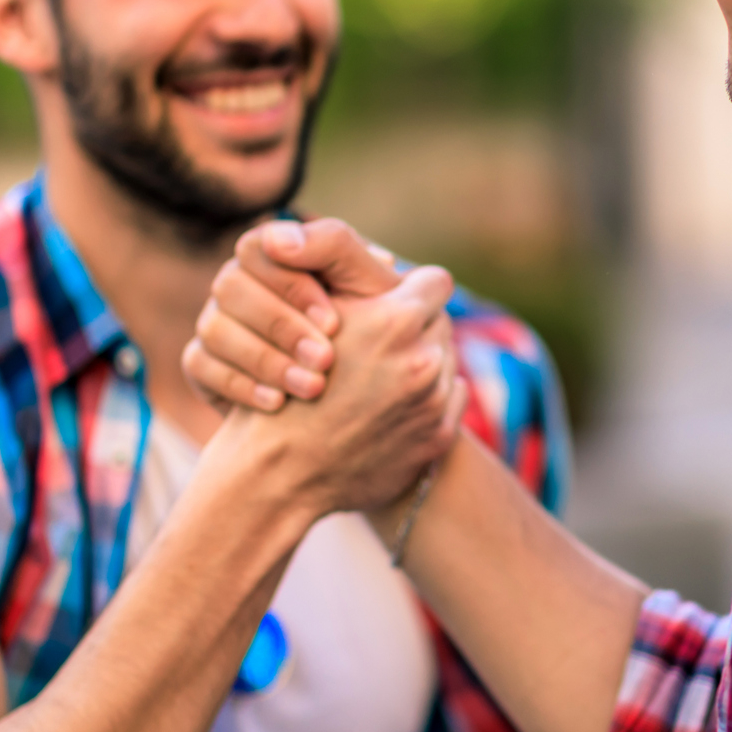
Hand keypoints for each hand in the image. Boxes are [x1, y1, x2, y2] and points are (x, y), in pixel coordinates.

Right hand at [183, 218, 401, 411]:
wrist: (362, 388)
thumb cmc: (374, 323)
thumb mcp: (369, 284)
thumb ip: (335, 246)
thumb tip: (279, 239)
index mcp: (272, 256)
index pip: (257, 248)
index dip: (292, 284)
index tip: (333, 323)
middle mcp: (237, 283)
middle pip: (231, 286)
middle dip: (281, 326)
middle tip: (325, 360)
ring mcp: (215, 320)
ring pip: (215, 327)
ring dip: (265, 359)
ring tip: (311, 387)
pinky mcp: (202, 362)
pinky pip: (200, 364)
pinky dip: (240, 384)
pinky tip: (278, 403)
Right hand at [208, 261, 464, 515]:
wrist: (281, 469)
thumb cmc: (284, 381)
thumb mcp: (308, 317)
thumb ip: (348, 282)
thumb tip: (392, 263)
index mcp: (393, 320)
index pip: (434, 281)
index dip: (413, 287)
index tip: (397, 298)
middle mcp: (421, 359)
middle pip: (442, 321)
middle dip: (418, 325)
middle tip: (387, 338)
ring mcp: (432, 400)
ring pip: (446, 358)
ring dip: (423, 361)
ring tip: (384, 374)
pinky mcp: (437, 435)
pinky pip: (450, 397)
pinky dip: (429, 397)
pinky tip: (394, 404)